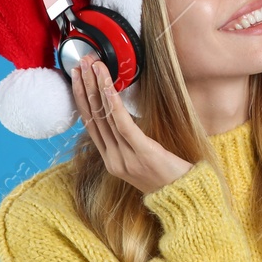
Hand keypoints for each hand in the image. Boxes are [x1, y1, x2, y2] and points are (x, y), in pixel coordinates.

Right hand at [69, 57, 194, 194]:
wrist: (185, 197)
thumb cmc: (167, 177)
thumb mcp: (141, 160)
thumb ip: (129, 142)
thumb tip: (123, 116)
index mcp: (111, 161)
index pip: (91, 125)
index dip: (82, 99)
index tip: (76, 78)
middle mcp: (113, 159)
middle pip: (94, 117)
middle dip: (85, 87)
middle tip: (80, 64)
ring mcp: (125, 157)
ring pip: (105, 117)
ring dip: (97, 88)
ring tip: (93, 67)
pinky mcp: (142, 152)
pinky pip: (123, 124)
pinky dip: (113, 103)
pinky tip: (108, 86)